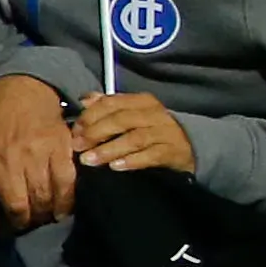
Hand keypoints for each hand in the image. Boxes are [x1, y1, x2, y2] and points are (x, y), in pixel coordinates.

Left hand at [0, 72, 82, 231]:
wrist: (22, 88)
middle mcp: (6, 160)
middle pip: (18, 207)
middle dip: (23, 222)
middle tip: (26, 223)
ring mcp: (34, 154)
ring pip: (42, 199)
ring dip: (45, 215)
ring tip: (45, 217)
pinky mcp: (59, 148)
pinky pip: (65, 184)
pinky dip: (66, 203)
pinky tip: (63, 210)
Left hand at [67, 91, 198, 174]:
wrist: (190, 146)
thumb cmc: (153, 129)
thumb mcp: (133, 113)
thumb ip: (109, 105)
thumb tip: (85, 99)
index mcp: (142, 101)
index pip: (112, 103)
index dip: (91, 116)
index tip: (75, 130)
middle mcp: (155, 114)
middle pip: (121, 120)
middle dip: (96, 133)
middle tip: (78, 146)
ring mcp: (165, 132)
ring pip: (134, 138)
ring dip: (109, 149)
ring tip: (90, 160)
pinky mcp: (172, 151)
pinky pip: (151, 155)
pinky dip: (132, 161)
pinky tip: (115, 167)